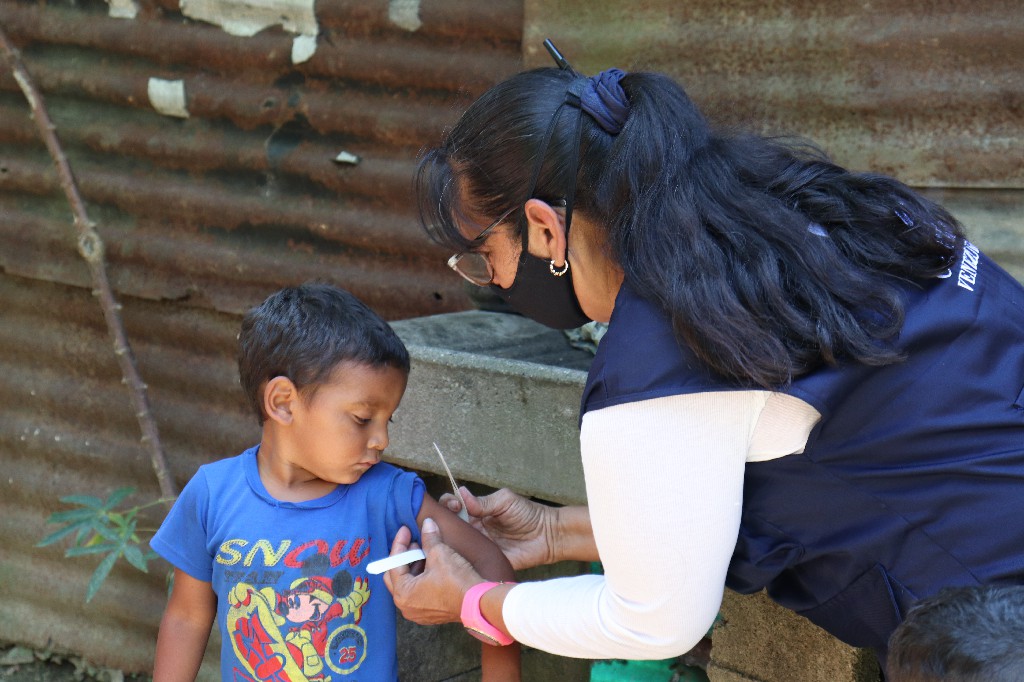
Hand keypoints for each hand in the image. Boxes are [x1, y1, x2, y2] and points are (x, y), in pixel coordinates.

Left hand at [383, 519, 480, 624]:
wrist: (479, 603)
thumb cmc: (456, 581)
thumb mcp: (440, 554)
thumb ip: (429, 538)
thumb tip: (427, 523)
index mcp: (403, 594)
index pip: (394, 563)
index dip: (400, 543)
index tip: (405, 530)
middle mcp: (406, 607)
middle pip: (396, 576)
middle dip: (404, 557)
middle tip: (414, 543)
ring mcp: (418, 612)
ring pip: (408, 585)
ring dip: (413, 567)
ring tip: (425, 552)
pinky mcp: (430, 613)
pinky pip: (418, 593)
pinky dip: (421, 579)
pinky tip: (432, 567)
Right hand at [440, 487, 556, 569]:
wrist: (548, 536)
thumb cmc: (528, 514)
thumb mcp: (505, 501)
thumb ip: (483, 502)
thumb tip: (460, 493)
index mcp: (477, 512)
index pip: (453, 507)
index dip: (448, 505)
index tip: (454, 506)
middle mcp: (474, 529)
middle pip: (450, 527)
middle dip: (441, 525)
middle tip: (444, 525)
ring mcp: (479, 546)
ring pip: (456, 546)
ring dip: (447, 544)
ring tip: (443, 541)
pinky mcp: (486, 561)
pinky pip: (470, 563)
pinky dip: (461, 561)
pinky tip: (454, 558)